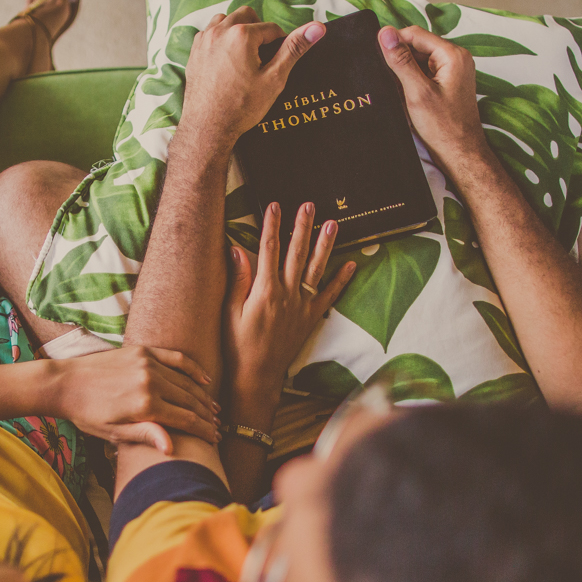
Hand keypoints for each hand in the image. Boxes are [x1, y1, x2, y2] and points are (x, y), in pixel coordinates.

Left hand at [50, 346, 220, 452]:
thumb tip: (171, 449)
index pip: (186, 419)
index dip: (204, 430)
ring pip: (186, 381)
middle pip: (190, 400)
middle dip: (207, 415)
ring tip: (213, 408)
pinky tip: (204, 380)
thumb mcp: (115, 433)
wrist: (66, 383)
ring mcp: (148, 364)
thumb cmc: (88, 414)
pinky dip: (193, 369)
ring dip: (203, 396)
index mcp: (145, 406)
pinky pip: (176, 359)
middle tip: (218, 426)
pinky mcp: (143, 351)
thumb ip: (146, 435)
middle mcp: (150, 382)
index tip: (214, 438)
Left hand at [179, 7, 325, 151]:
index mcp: (241, 35)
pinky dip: (221, 39)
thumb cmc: (241, 107)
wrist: (208, 128)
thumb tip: (317, 28)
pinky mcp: (194, 51)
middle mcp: (220, 31)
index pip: (271, 28)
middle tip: (262, 56)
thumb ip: (294, 49)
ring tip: (244, 56)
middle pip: (247, 15)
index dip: (279, 44)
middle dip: (257, 31)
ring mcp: (204, 40)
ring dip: (237, 30)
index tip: (276, 63)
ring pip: (226, 20)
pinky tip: (227, 61)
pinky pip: (210, 33)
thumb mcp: (274, 79)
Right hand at [224, 202, 355, 405]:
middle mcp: (287, 295)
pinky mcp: (310, 319)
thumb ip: (238, 280)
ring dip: (325, 245)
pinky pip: (329, 296)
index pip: (268, 249)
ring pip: (316, 269)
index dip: (272, 226)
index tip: (274, 206)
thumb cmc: (238, 345)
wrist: (256, 376)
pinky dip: (341, 280)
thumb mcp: (230, 312)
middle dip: (302, 227)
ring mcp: (301, 306)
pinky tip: (351, 264)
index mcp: (264, 291)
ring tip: (333, 224)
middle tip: (309, 206)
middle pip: (296, 253)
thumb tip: (237, 249)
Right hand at [378, 25, 488, 177]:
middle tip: (386, 76)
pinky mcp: (449, 82)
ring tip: (398, 89)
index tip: (375, 53)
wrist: (461, 152)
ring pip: (421, 59)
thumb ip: (401, 61)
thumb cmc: (443, 127)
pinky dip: (413, 79)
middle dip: (400, 57)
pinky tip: (406, 94)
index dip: (394, 41)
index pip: (416, 34)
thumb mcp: (417, 92)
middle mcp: (456, 58)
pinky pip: (426, 71)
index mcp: (452, 55)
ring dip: (406, 70)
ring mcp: (454, 70)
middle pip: (419, 45)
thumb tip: (386, 34)